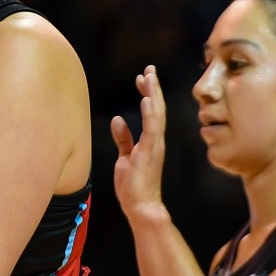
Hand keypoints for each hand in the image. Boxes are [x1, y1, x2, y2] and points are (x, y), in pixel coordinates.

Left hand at [110, 65, 167, 220]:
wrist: (141, 206)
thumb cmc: (133, 185)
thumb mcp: (124, 157)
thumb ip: (123, 139)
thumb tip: (118, 120)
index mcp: (151, 141)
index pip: (151, 112)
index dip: (148, 93)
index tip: (142, 78)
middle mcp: (156, 141)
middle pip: (156, 108)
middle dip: (153, 88)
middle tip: (149, 69)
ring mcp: (155, 146)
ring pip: (156, 115)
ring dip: (153, 95)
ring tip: (149, 77)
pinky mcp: (149, 153)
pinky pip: (152, 130)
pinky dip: (150, 114)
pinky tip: (147, 100)